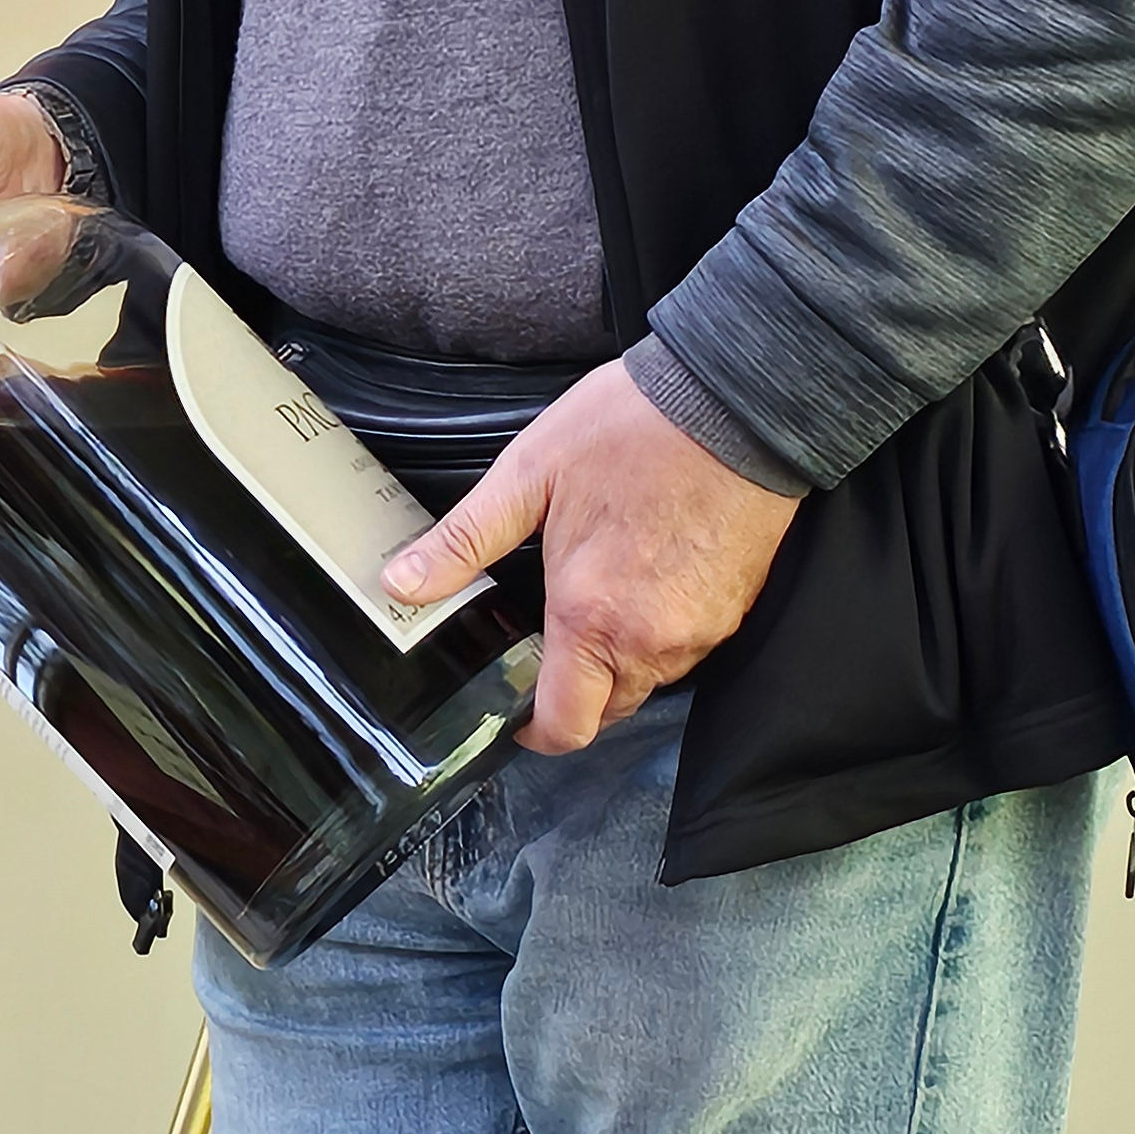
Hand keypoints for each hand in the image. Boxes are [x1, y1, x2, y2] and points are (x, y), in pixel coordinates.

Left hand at [383, 357, 799, 753]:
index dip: (533, 731)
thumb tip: (400, 584)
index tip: (513, 712)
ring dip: (616, 665)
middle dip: (573, 695)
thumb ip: (463, 541)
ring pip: (648, 682)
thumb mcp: (528, 475)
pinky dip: (658, 636)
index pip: (565, 726)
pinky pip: (686, 650)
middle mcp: (652, 641)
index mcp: (593, 618)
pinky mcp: (734, 610)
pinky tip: (641, 584)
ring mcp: (702, 630)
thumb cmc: (629, 430)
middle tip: (546, 646)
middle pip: (606, 712)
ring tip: (593, 604)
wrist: (733, 402)